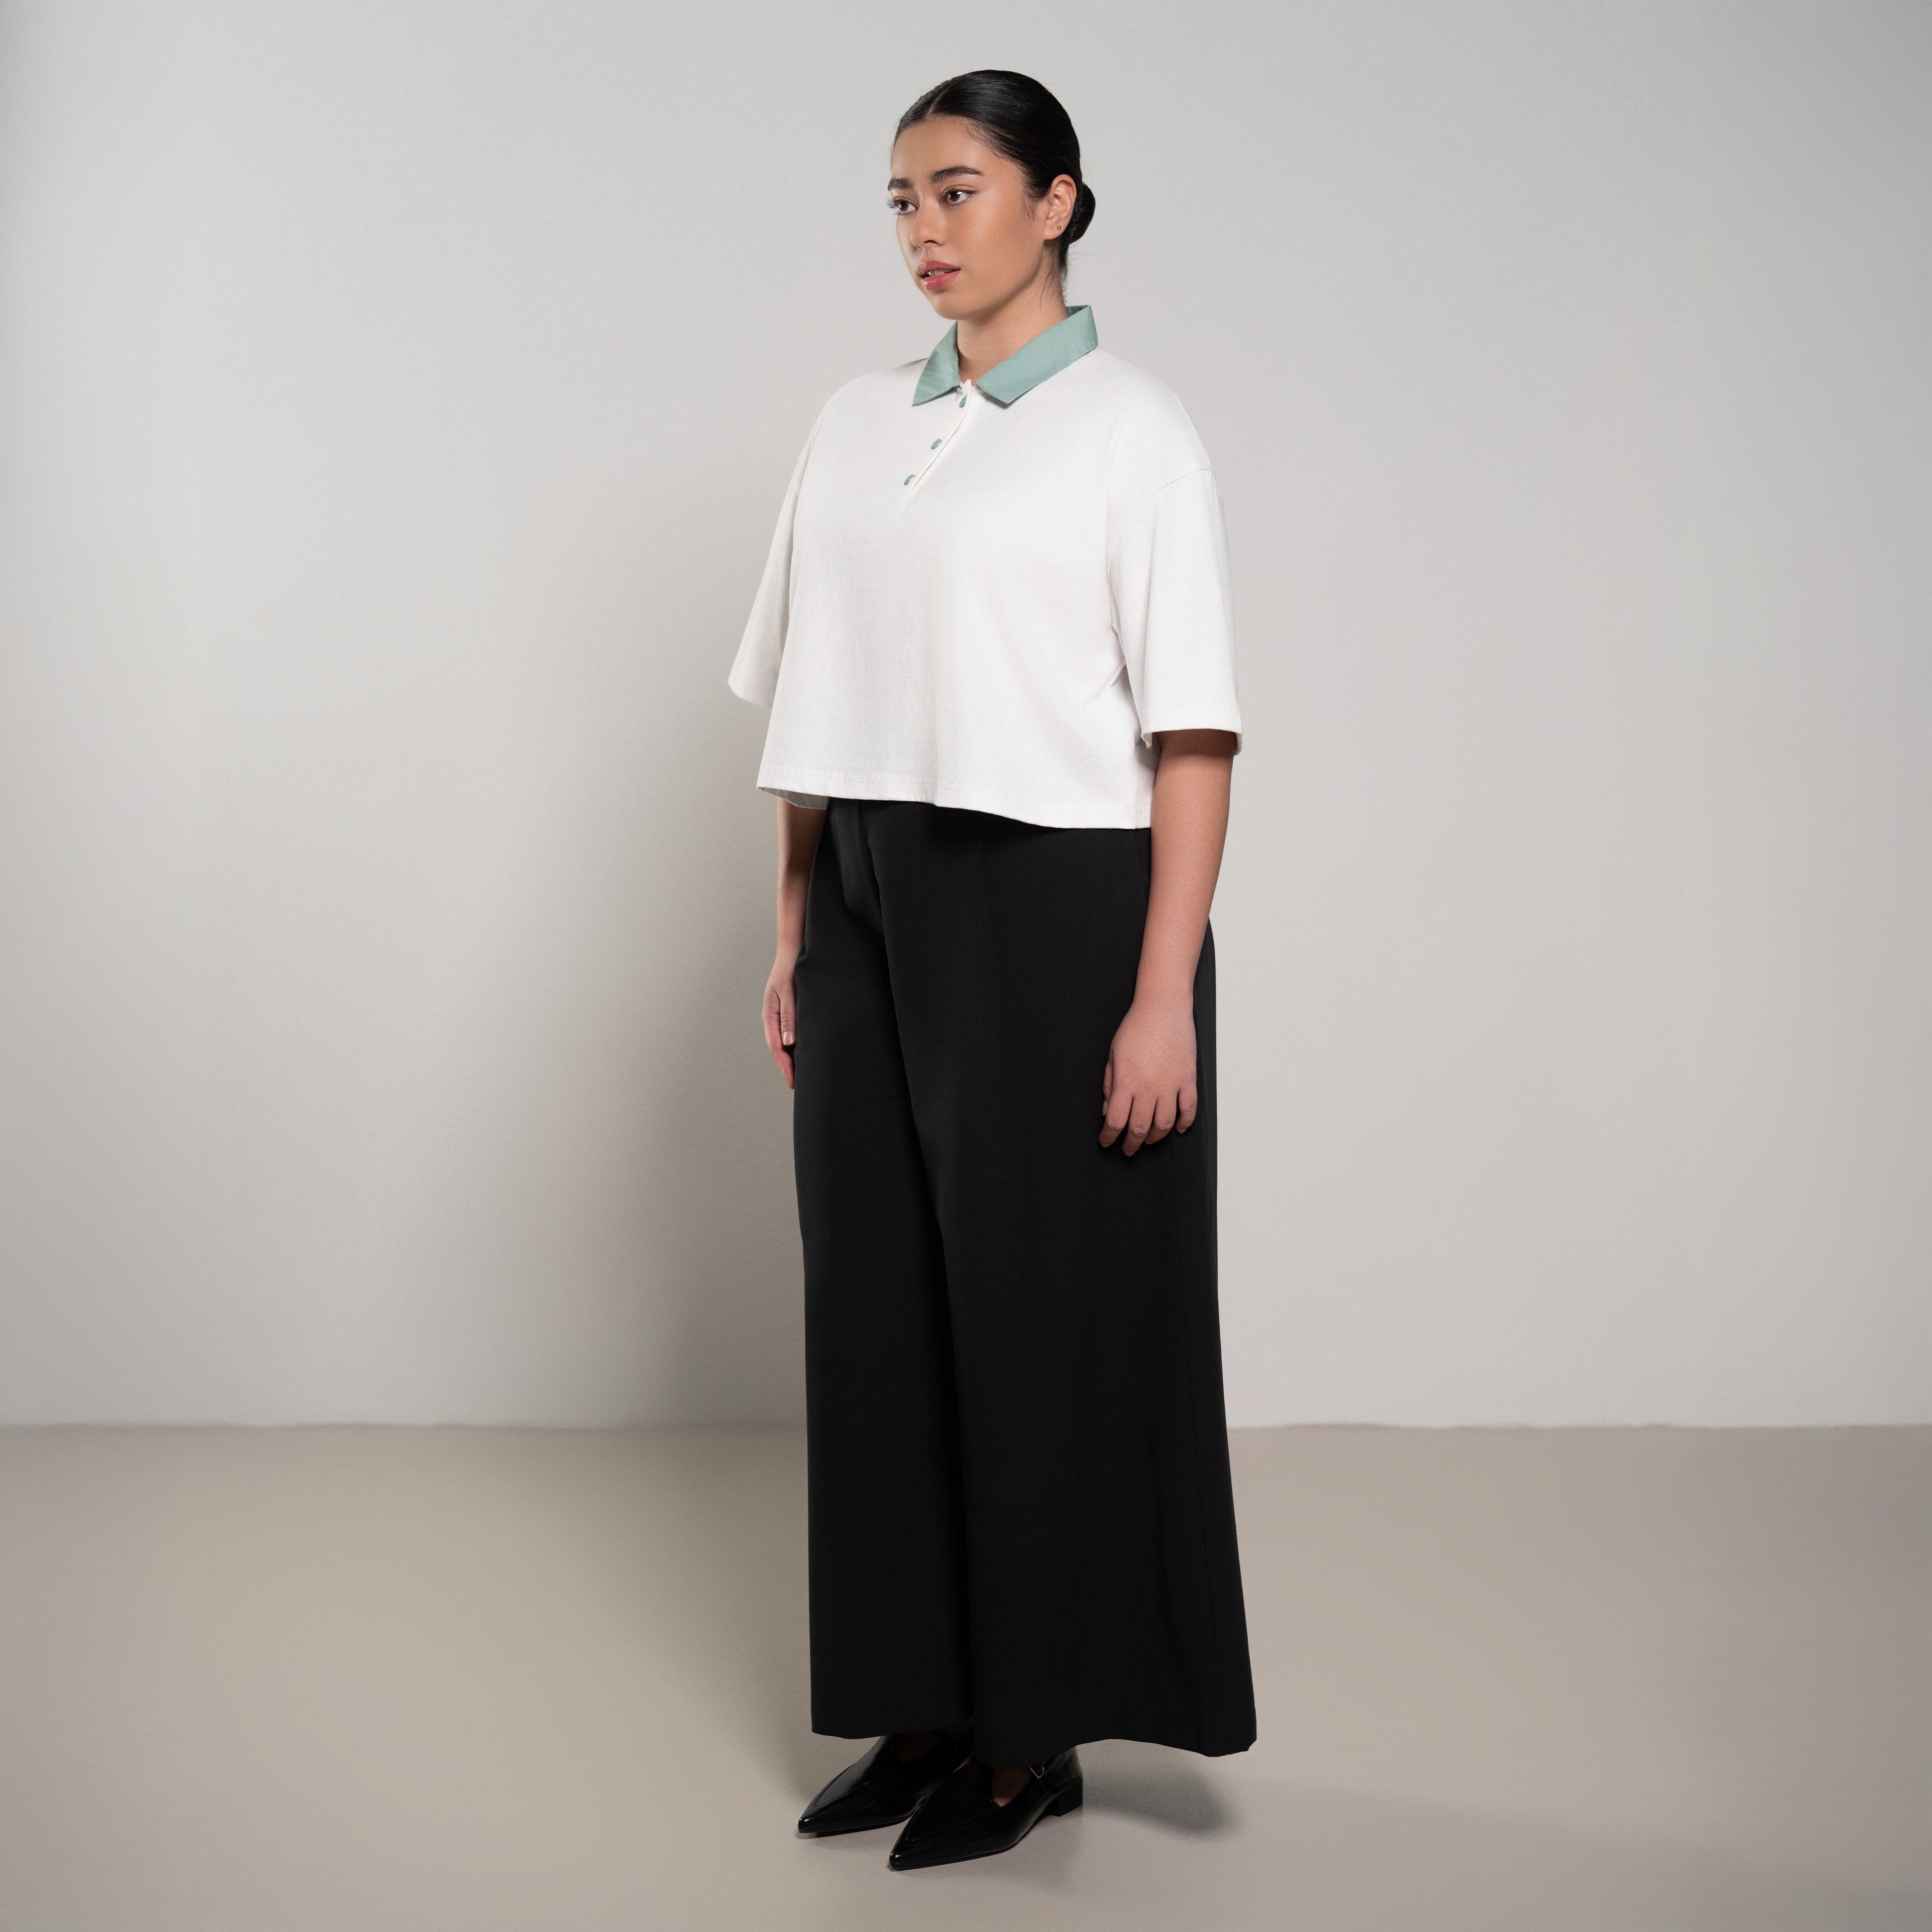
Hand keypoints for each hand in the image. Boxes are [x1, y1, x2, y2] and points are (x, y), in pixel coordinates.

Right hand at [763, 954, 798, 1088]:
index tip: (793, 1082)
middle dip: (787, 1068)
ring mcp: (779, 1018)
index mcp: (769, 1016)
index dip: (784, 1066)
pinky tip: (804, 1055)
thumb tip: (788, 1043)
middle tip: (798, 1086)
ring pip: (783, 1044)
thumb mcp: (788, 993)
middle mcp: (772, 1020)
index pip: (776, 1048)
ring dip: (791, 1060)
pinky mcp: (787, 1014)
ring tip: (802, 1076)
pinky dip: (795, 1048)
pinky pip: (789, 1036)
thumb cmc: (790, 972)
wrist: (792, 954)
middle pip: (778, 1050)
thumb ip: (789, 1017)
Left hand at [1099, 995, 1196, 1154]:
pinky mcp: (1188, 1080)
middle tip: (1127, 1149)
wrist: (1162, 1008)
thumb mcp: (1113, 1056)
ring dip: (1155, 1137)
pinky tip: (1178, 1129)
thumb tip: (1107, 1109)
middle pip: (1139, 1129)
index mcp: (1126, 1082)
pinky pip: (1188, 1109)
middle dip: (1131, 1144)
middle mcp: (1149, 1088)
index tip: (1106, 1141)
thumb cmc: (1135, 1028)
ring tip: (1148, 1139)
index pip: (1115, 1121)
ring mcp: (1171, 1085)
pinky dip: (1184, 1123)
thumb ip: (1109, 1085)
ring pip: (1164, 1125)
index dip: (1109, 1136)